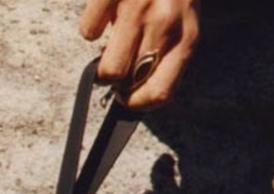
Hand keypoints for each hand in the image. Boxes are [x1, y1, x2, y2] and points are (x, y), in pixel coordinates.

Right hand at [78, 0, 198, 109]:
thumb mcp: (185, 23)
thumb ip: (169, 54)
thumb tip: (140, 90)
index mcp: (186, 39)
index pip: (160, 93)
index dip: (138, 104)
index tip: (128, 99)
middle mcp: (163, 26)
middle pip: (130, 84)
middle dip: (119, 84)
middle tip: (117, 70)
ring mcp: (136, 9)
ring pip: (108, 68)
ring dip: (104, 62)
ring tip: (110, 46)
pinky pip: (88, 31)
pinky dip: (91, 27)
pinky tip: (104, 14)